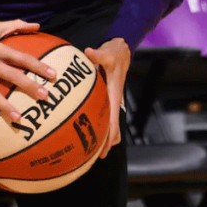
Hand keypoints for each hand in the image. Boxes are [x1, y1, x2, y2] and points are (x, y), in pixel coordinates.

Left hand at [83, 38, 130, 158]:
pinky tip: (84, 125)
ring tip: (89, 148)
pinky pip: (102, 113)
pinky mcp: (105, 95)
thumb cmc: (115, 52)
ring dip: (103, 135)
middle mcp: (112, 100)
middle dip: (105, 143)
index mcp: (114, 95)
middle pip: (112, 127)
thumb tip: (88, 53)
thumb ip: (98, 55)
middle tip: (93, 157)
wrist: (121, 49)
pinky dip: (97, 122)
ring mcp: (109, 99)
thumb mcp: (108, 53)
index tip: (104, 150)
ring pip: (108, 122)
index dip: (109, 136)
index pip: (113, 120)